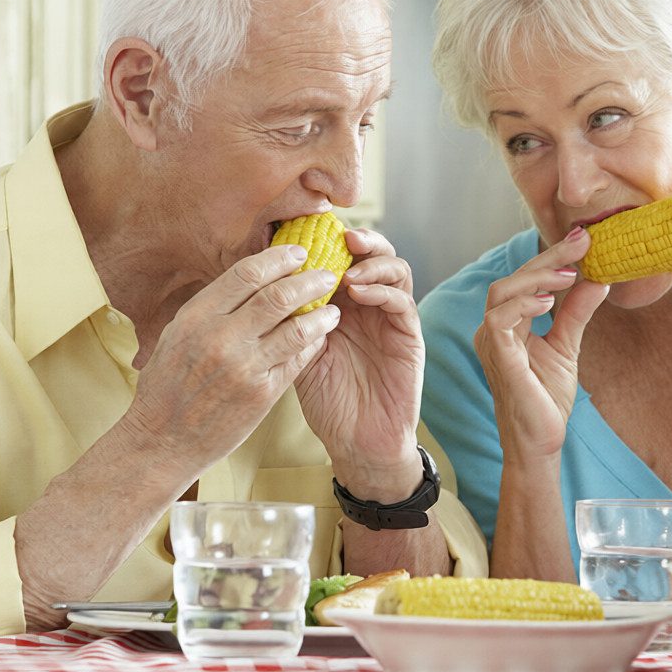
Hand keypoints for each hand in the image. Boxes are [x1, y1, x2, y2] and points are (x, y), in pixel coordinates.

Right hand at [124, 244, 342, 471]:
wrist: (163, 441)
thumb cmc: (167, 385)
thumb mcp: (177, 335)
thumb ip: (213, 308)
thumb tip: (252, 280)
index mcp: (197, 317)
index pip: (246, 274)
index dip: (277, 258)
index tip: (297, 252)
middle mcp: (221, 338)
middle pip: (278, 296)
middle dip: (309, 279)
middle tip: (326, 274)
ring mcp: (244, 367)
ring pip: (296, 328)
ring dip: (321, 313)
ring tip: (332, 307)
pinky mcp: (262, 394)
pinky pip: (298, 361)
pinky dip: (313, 344)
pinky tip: (321, 337)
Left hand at [294, 228, 425, 499]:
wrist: (357, 443)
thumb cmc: (327, 401)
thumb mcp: (299, 352)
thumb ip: (291, 318)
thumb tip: (262, 279)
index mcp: (342, 304)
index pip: (341, 257)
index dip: (326, 239)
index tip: (303, 228)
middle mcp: (369, 306)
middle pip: (373, 254)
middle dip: (358, 239)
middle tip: (338, 236)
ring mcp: (391, 319)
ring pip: (394, 270)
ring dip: (372, 260)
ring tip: (347, 266)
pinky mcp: (409, 337)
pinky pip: (401, 302)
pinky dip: (381, 290)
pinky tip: (358, 291)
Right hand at [473, 227, 609, 458]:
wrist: (541, 441)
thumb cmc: (545, 398)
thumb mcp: (567, 346)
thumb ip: (576, 312)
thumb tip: (599, 279)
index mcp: (508, 323)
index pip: (526, 280)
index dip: (553, 257)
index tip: (584, 239)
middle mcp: (493, 328)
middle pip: (513, 278)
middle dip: (548, 257)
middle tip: (583, 242)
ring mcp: (492, 342)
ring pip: (502, 292)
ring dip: (537, 277)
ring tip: (570, 274)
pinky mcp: (497, 358)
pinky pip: (499, 321)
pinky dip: (522, 305)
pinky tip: (548, 302)